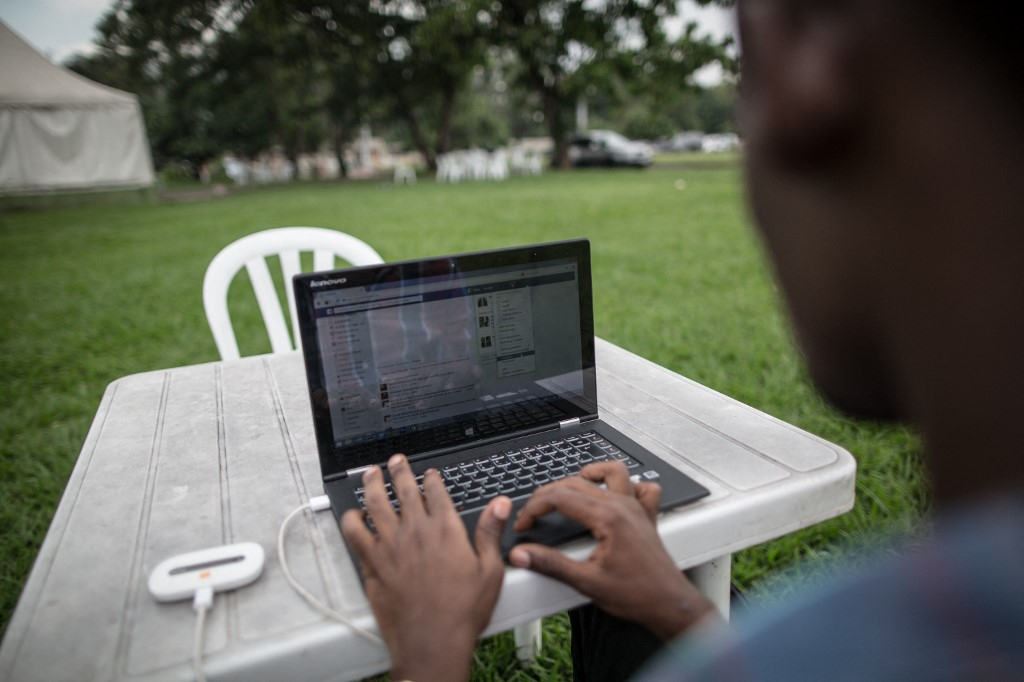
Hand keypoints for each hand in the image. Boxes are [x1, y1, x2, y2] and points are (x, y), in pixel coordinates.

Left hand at [341, 454, 510, 681]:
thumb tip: (500, 504)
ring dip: (371, 484)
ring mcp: (390, 545)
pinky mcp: (372, 563)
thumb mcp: (490, 570)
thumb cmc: (462, 611)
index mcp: (445, 530)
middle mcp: (416, 531)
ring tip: (370, 473)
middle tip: (395, 461)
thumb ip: (491, 532)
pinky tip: (353, 515)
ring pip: (375, 503)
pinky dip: (351, 519)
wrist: (432, 641)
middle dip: (399, 471)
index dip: (431, 478)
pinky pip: (354, 533)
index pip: (435, 492)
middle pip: (403, 490)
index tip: (429, 473)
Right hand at [508, 462, 717, 640]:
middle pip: (577, 483)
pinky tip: (615, 495)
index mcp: (608, 517)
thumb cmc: (637, 595)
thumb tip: (523, 554)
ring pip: (613, 472)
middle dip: (549, 494)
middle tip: (534, 513)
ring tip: (572, 486)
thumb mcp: (587, 582)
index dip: (535, 508)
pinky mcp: (646, 516)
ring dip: (591, 474)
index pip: (561, 498)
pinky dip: (628, 485)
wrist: (669, 605)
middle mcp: (623, 506)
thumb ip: (551, 564)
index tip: (524, 523)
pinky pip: (642, 488)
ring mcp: (637, 508)